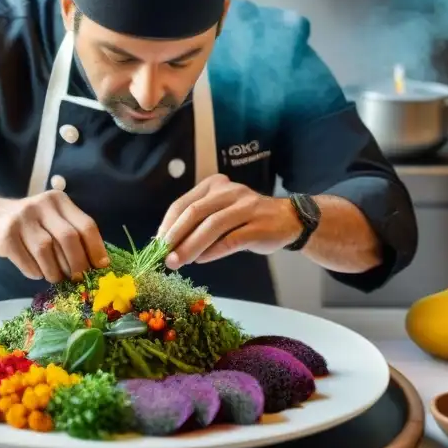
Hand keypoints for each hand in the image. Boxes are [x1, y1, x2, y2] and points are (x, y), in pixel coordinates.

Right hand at [0, 191, 109, 282]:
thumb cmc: (33, 224)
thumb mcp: (54, 219)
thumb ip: (73, 234)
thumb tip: (96, 265)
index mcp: (59, 201)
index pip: (86, 225)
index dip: (96, 248)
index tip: (100, 267)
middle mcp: (42, 205)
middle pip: (68, 238)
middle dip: (77, 263)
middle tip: (79, 279)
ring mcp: (22, 219)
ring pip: (46, 251)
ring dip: (55, 271)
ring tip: (56, 278)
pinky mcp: (6, 235)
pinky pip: (27, 261)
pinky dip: (36, 272)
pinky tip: (37, 272)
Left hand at [157, 174, 302, 269]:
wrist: (289, 219)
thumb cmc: (247, 219)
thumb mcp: (220, 213)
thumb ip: (198, 223)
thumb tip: (168, 244)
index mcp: (214, 185)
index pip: (183, 204)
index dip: (168, 225)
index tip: (158, 245)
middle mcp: (229, 191)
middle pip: (195, 213)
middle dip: (176, 236)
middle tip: (164, 256)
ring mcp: (246, 207)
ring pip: (212, 226)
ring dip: (191, 246)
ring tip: (178, 262)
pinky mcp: (258, 226)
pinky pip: (231, 240)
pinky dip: (213, 251)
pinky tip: (201, 260)